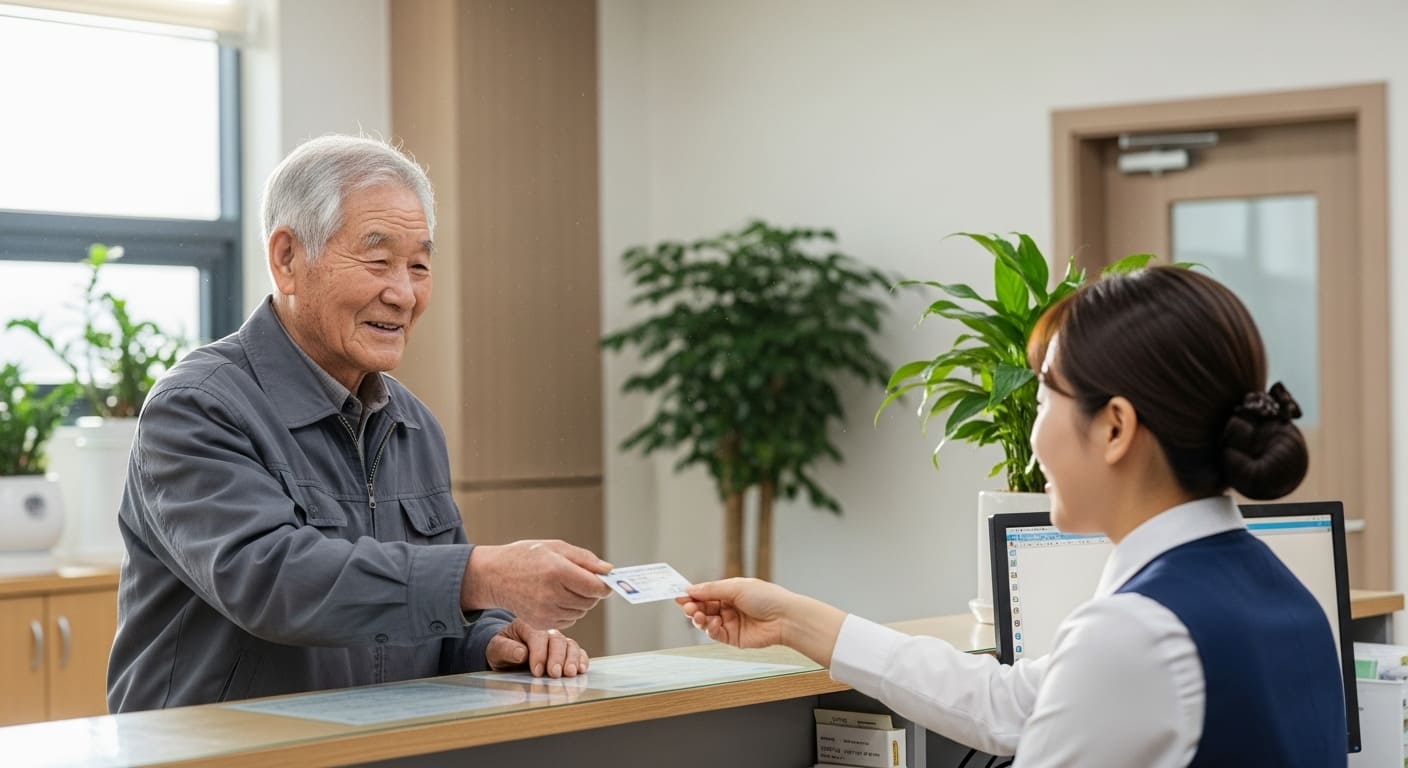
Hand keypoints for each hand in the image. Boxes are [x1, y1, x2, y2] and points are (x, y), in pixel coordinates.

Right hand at [463, 540, 612, 628]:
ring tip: (564, 587)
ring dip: (580, 601)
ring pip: (581, 612)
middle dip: (591, 591)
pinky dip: (568, 610)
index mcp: (557, 571)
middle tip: (580, 580)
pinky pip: (569, 620)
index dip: (605, 585)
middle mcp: (551, 594)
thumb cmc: (526, 557)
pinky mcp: (540, 623)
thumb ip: (585, 559)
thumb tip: (608, 570)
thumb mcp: (556, 547)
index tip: (606, 582)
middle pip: (590, 601)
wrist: (495, 575)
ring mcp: (545, 612)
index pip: (595, 587)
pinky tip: (555, 597)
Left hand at [485, 618, 589, 677]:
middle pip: (557, 640)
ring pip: (570, 645)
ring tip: (570, 673)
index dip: (538, 654)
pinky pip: (578, 652)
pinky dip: (582, 660)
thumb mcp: (496, 649)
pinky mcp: (566, 650)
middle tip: (555, 674)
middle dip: (557, 658)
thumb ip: (506, 650)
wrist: (507, 652)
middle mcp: (546, 630)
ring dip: (572, 659)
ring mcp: (558, 639)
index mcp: (527, 625)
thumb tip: (521, 654)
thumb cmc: (502, 649)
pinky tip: (581, 669)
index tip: (537, 671)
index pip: (537, 637)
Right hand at [677, 578, 794, 648]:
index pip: (705, 593)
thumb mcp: (736, 587)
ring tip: (698, 615)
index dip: (692, 594)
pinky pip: (714, 633)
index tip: (678, 595)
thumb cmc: (766, 597)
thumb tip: (691, 588)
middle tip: (686, 606)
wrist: (784, 618)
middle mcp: (728, 607)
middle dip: (692, 607)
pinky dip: (709, 628)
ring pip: (706, 621)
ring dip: (698, 618)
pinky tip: (712, 623)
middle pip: (703, 607)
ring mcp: (730, 622)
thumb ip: (712, 589)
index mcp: (730, 591)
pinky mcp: (733, 637)